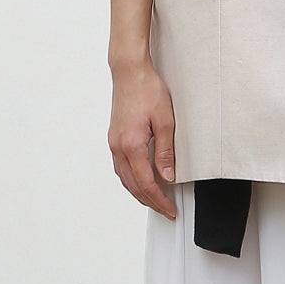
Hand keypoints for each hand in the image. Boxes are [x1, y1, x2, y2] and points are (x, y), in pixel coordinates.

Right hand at [108, 58, 178, 218]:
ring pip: (125, 179)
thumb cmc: (147, 90)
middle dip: (151, 201)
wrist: (130, 72)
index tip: (170, 209)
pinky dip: (132, 180)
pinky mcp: (114, 138)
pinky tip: (141, 181)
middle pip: (133, 186)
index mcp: (131, 145)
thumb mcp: (165, 122)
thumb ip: (165, 153)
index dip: (159, 200)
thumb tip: (167, 177)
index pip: (146, 183)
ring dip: (140, 193)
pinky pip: (121, 167)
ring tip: (156, 200)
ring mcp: (114, 143)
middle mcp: (118, 147)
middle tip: (166, 210)